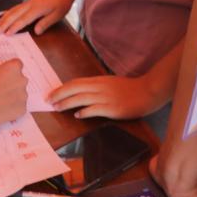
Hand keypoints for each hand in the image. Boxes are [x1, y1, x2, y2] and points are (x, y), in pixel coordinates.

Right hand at [0, 0, 74, 34]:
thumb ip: (46, 23)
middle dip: (5, 23)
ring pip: (13, 10)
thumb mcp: (57, 15)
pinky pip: (16, 7)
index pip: (23, 19)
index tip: (7, 34)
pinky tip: (4, 15)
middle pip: (14, 14)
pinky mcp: (29, 2)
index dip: (14, 27)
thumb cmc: (62, 3)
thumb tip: (36, 31)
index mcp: (37, 9)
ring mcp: (28, 2)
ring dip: (4, 17)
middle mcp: (30, 4)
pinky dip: (8, 12)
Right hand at [0, 59, 27, 130]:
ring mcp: (23, 96)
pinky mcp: (22, 110)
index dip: (9, 70)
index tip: (3, 74)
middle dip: (11, 83)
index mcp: (12, 68)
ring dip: (12, 95)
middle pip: (20, 79)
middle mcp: (21, 80)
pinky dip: (12, 108)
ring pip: (20, 94)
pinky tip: (0, 109)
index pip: (17, 65)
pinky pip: (19, 106)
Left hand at [48, 74, 165, 119]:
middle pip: (74, 88)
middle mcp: (100, 87)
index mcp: (99, 80)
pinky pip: (94, 109)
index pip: (75, 82)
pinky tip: (77, 115)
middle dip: (59, 94)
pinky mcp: (112, 108)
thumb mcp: (110, 83)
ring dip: (67, 103)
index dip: (61, 88)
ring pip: (81, 98)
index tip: (51, 93)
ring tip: (57, 108)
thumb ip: (97, 87)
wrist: (148, 91)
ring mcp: (106, 97)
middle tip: (48, 101)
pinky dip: (84, 112)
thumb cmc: (130, 88)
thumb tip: (81, 93)